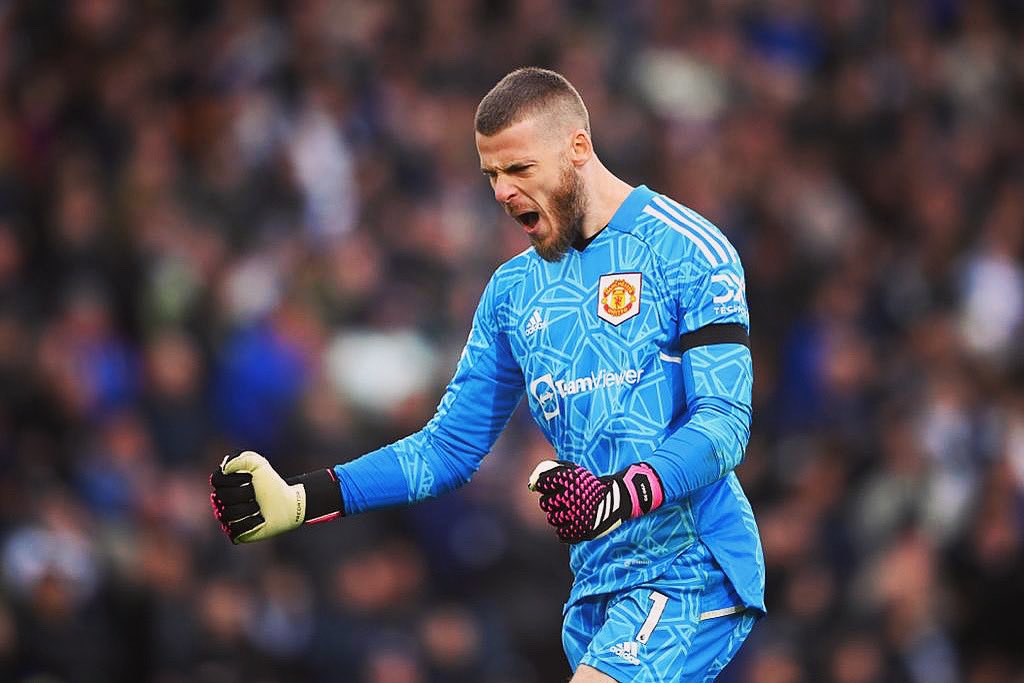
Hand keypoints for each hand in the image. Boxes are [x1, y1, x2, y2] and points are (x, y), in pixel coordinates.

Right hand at [210, 451, 342, 543]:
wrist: (288, 504)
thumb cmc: (273, 484)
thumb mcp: (260, 465)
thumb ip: (242, 459)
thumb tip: (225, 468)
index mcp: (226, 484)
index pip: (216, 480)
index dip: (232, 479)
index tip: (249, 478)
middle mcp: (223, 501)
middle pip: (222, 497)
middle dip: (244, 493)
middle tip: (256, 493)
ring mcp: (228, 517)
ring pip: (227, 514)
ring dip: (248, 509)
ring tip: (259, 507)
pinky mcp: (236, 532)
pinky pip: (234, 529)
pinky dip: (250, 523)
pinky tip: (260, 520)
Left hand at [528, 460, 663, 543]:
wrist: (617, 498)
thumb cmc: (590, 484)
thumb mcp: (573, 471)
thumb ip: (550, 471)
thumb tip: (531, 484)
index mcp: (569, 480)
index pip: (543, 484)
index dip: (546, 486)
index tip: (553, 488)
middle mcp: (571, 497)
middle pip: (545, 504)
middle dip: (552, 502)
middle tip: (564, 501)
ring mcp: (576, 515)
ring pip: (552, 519)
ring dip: (559, 516)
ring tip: (571, 511)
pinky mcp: (581, 530)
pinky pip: (561, 534)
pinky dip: (565, 530)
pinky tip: (573, 522)